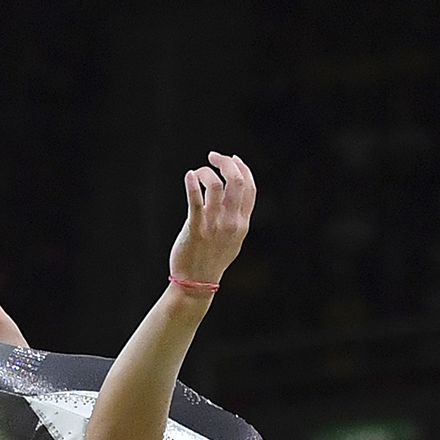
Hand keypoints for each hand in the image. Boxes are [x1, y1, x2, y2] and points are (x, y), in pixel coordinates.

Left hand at [168, 153, 255, 287]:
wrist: (196, 283)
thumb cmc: (211, 259)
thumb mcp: (232, 240)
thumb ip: (235, 219)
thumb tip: (231, 198)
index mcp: (242, 223)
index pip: (250, 188)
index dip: (243, 168)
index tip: (233, 158)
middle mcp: (231, 222)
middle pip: (237, 182)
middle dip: (227, 163)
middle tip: (214, 156)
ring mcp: (214, 225)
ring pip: (216, 186)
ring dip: (207, 172)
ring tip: (198, 172)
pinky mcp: (196, 228)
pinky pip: (195, 201)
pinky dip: (192, 184)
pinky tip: (188, 176)